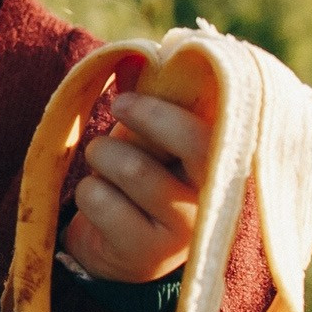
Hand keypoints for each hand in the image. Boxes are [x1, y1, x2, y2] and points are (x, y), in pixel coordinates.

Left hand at [64, 92, 209, 284]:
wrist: (119, 249)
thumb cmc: (141, 175)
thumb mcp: (150, 139)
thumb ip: (153, 104)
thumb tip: (136, 57)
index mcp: (224, 164)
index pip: (218, 127)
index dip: (172, 107)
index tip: (126, 98)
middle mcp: (215, 198)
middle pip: (189, 143)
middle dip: (145, 116)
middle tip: (118, 106)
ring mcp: (185, 230)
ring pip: (131, 166)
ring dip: (103, 155)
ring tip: (105, 164)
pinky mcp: (147, 253)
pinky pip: (99, 198)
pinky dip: (87, 192)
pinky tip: (101, 205)